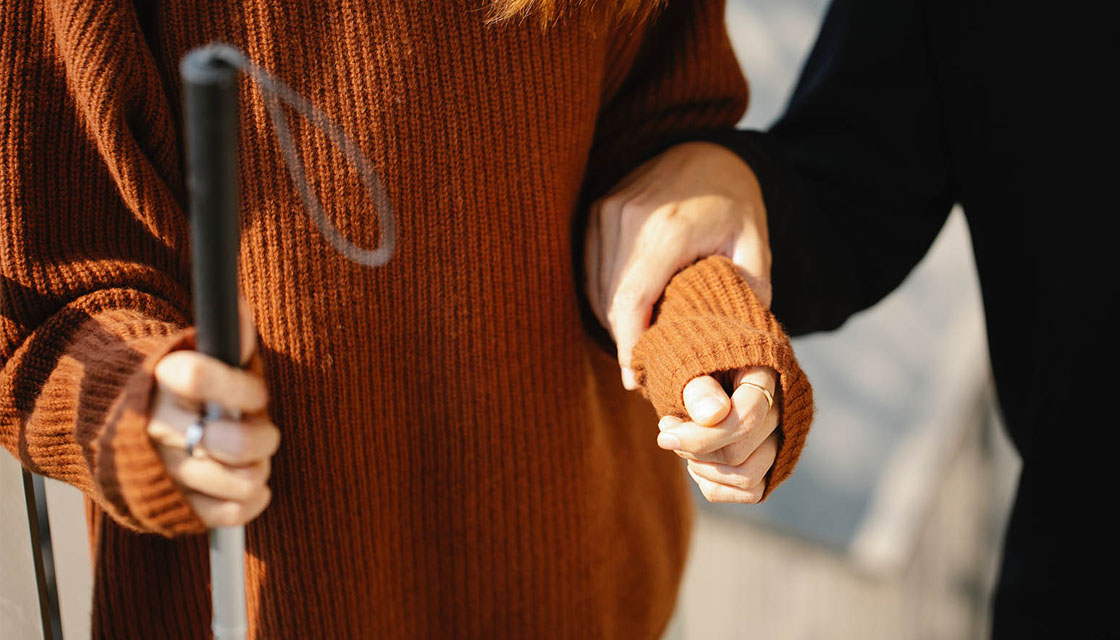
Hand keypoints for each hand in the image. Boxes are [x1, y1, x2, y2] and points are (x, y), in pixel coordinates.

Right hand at [146, 296, 279, 526]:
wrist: (129, 426)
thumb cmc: (186, 388)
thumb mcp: (202, 353)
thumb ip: (228, 336)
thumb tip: (239, 308)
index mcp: (164, 380)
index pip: (198, 376)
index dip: (238, 387)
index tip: (250, 392)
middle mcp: (159, 427)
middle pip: (233, 442)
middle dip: (262, 438)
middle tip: (265, 433)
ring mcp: (165, 469)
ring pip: (238, 479)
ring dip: (259, 470)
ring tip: (254, 459)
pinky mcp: (174, 506)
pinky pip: (227, 513)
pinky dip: (251, 501)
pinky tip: (252, 486)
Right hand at [584, 141, 770, 389]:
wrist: (707, 151)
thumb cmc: (734, 201)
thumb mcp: (754, 243)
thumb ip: (748, 289)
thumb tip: (732, 335)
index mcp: (667, 228)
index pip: (630, 302)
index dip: (628, 346)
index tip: (634, 380)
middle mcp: (627, 218)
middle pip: (609, 301)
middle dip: (624, 340)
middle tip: (645, 370)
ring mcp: (605, 212)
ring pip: (596, 288)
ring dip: (614, 321)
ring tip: (640, 345)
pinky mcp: (596, 212)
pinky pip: (592, 270)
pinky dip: (607, 297)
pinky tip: (630, 314)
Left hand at [657, 366, 778, 502]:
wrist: (698, 366)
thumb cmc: (693, 359)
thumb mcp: (689, 362)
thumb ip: (699, 386)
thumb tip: (714, 416)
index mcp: (767, 374)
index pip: (747, 417)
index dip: (702, 436)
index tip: (664, 434)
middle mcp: (783, 409)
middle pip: (741, 452)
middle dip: (694, 449)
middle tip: (667, 430)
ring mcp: (780, 438)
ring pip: (748, 478)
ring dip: (703, 469)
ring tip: (681, 445)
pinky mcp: (770, 463)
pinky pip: (751, 492)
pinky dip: (716, 486)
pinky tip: (695, 463)